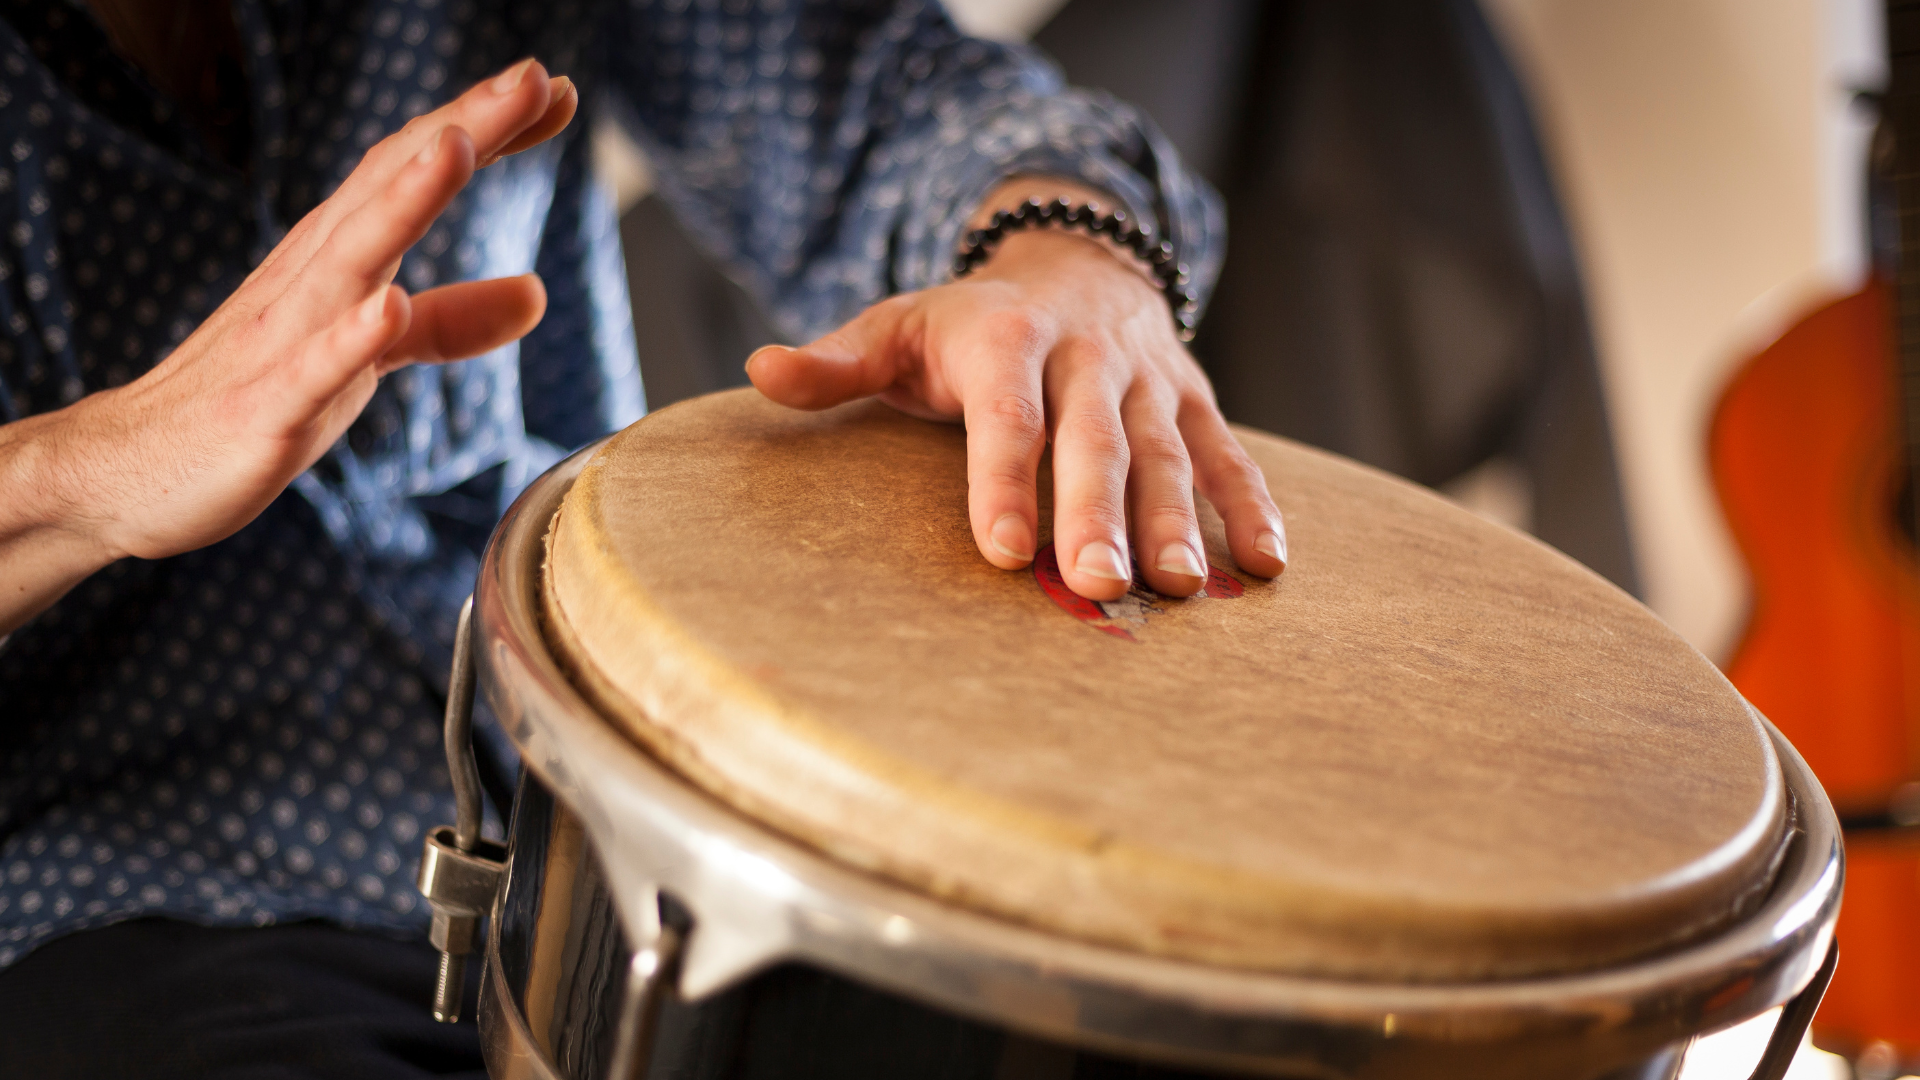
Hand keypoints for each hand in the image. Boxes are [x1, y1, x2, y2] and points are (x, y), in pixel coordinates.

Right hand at [0, 59, 576, 633]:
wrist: (134, 470)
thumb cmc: (258, 397)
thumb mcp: (372, 358)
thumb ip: (451, 321)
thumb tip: (536, 292)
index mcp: (338, 258)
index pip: (417, 170)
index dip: (488, 127)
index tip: (559, 89)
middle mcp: (310, 278)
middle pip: (392, 186)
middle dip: (463, 128)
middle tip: (536, 76)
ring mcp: (284, 338)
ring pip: (351, 257)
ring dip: (406, 200)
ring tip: (460, 145)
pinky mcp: (265, 407)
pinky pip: (312, 368)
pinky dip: (351, 335)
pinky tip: (390, 306)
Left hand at [745, 204, 1286, 601]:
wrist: (1073, 258)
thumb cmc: (966, 321)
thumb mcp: (898, 327)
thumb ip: (837, 362)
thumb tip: (760, 374)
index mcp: (1005, 336)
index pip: (1006, 414)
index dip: (1002, 480)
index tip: (998, 549)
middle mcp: (1086, 354)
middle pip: (1094, 440)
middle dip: (1096, 513)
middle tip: (1097, 585)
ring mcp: (1147, 378)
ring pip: (1166, 452)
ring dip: (1178, 521)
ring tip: (1178, 591)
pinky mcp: (1193, 399)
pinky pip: (1228, 453)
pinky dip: (1251, 505)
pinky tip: (1266, 565)